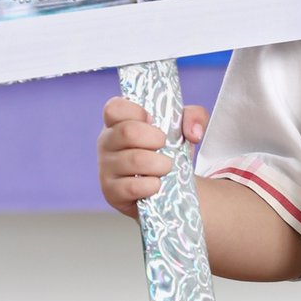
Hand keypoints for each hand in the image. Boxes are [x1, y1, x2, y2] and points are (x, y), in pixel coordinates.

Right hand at [97, 97, 209, 217]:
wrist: (167, 187)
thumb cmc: (167, 150)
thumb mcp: (182, 128)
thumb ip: (194, 116)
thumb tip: (194, 133)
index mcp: (117, 121)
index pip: (115, 107)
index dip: (137, 112)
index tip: (153, 121)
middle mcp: (106, 142)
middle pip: (128, 132)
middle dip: (156, 138)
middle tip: (165, 145)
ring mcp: (106, 168)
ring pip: (134, 160)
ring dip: (159, 164)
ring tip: (165, 167)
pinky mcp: (111, 192)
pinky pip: (132, 187)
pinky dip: (152, 186)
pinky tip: (156, 185)